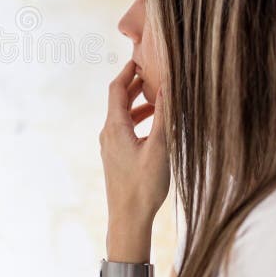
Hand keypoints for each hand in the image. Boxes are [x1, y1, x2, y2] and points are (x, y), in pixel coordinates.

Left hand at [99, 59, 169, 227]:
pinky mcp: (116, 156)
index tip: (140, 57)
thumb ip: (164, 116)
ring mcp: (110, 145)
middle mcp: (108, 133)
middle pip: (119, 100)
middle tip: (154, 72)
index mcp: (115, 126)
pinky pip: (126, 129)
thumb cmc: (144, 185)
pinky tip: (156, 126)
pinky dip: (139, 120)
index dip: (128, 71)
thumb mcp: (159, 148)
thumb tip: (167, 86)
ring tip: (161, 98)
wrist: (127, 219)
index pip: (117, 89)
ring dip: (140, 104)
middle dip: (136, 85)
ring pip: (123, 116)